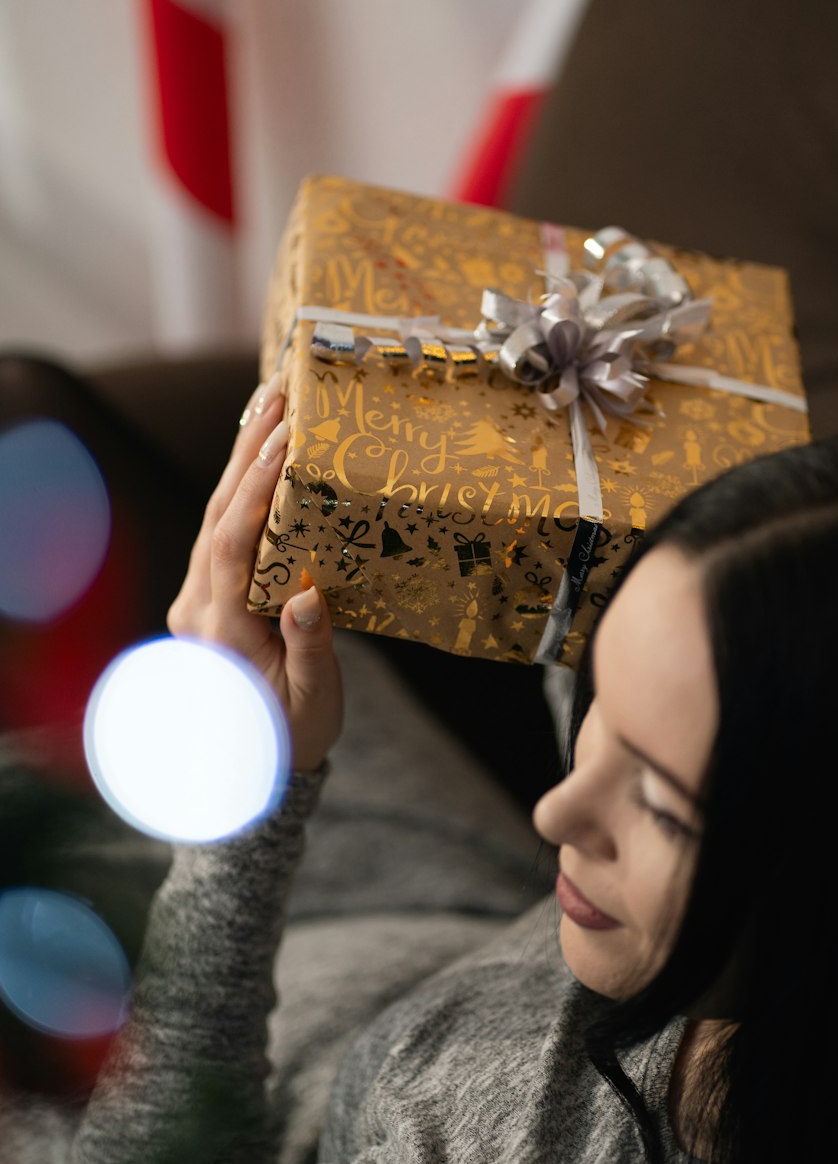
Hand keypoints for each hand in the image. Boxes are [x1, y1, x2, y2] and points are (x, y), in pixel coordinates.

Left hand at [167, 380, 342, 772]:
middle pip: (216, 516)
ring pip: (216, 515)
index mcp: (221, 631)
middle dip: (247, 453)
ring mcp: (198, 599)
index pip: (231, 546)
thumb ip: (310, 651)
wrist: (258, 767)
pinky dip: (241, 486)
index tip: (286, 444)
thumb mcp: (313, 702)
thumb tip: (308, 598)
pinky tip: (261, 453)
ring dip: (242, 459)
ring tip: (271, 405)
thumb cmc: (292, 736)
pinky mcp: (210, 594)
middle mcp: (198, 608)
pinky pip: (223, 529)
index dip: (255, 492)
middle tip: (278, 396)